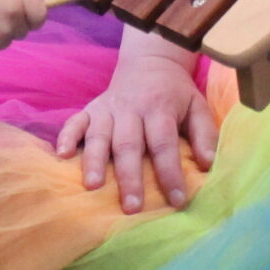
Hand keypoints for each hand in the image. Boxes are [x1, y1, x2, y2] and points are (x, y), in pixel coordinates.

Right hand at [58, 51, 215, 213]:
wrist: (149, 61)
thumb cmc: (175, 92)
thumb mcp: (198, 106)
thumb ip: (205, 134)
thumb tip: (208, 164)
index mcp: (160, 108)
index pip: (164, 144)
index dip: (170, 173)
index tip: (177, 200)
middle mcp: (131, 109)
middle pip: (129, 144)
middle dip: (129, 177)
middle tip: (131, 207)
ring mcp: (107, 109)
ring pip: (99, 136)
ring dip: (95, 161)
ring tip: (93, 186)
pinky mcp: (90, 108)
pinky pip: (75, 122)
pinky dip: (66, 137)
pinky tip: (61, 156)